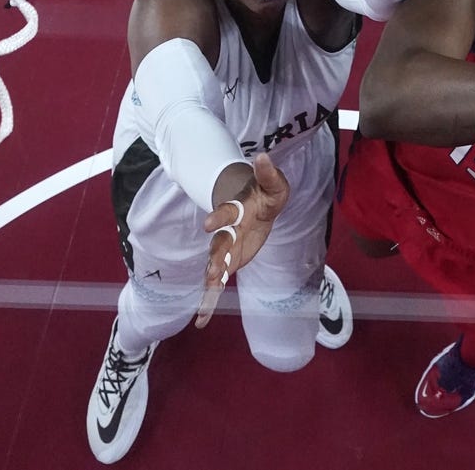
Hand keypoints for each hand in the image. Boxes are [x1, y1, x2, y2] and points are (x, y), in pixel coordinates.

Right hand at [194, 153, 289, 328]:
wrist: (253, 206)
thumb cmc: (264, 194)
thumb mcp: (273, 184)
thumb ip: (268, 174)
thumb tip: (263, 156)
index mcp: (236, 210)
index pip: (226, 213)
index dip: (218, 218)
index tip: (209, 225)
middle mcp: (226, 231)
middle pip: (219, 244)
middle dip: (216, 257)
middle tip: (213, 271)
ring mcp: (225, 247)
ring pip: (216, 265)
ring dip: (212, 279)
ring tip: (208, 297)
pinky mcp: (228, 262)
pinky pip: (216, 283)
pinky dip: (208, 301)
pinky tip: (201, 319)